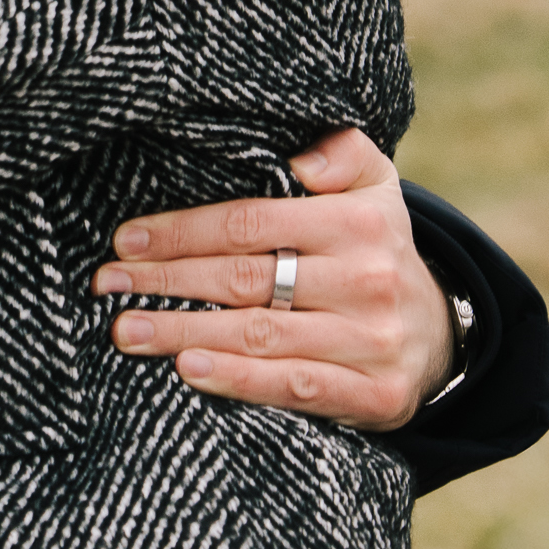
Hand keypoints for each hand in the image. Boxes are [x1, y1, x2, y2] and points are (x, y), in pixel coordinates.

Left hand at [93, 126, 457, 426]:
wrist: (442, 334)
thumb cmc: (375, 249)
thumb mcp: (374, 187)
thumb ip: (343, 153)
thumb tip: (303, 160)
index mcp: (359, 223)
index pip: (250, 224)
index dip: (182, 232)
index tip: (126, 240)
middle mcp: (368, 280)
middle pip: (245, 279)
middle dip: (166, 281)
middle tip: (107, 284)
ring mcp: (373, 341)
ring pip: (260, 334)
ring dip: (184, 333)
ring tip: (127, 331)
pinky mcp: (375, 395)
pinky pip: (296, 386)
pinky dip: (239, 380)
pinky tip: (189, 370)